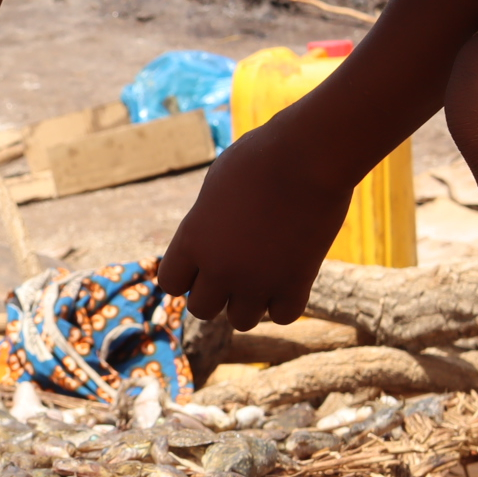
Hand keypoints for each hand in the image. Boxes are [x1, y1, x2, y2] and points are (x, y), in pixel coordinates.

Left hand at [157, 111, 356, 329]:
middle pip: (202, 309)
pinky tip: (289, 278)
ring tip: (263, 273)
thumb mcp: (217, 185)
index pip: (170, 283)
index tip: (204, 259)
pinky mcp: (296, 284)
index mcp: (192, 240)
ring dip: (249, 302)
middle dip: (216, 292)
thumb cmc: (260, 157)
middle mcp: (219, 268)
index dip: (187, 274)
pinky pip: (282, 317)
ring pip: (241, 321)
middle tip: (236, 267)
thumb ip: (207, 222)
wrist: (307, 155)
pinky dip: (284, 303)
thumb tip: (209, 241)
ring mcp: (257, 280)